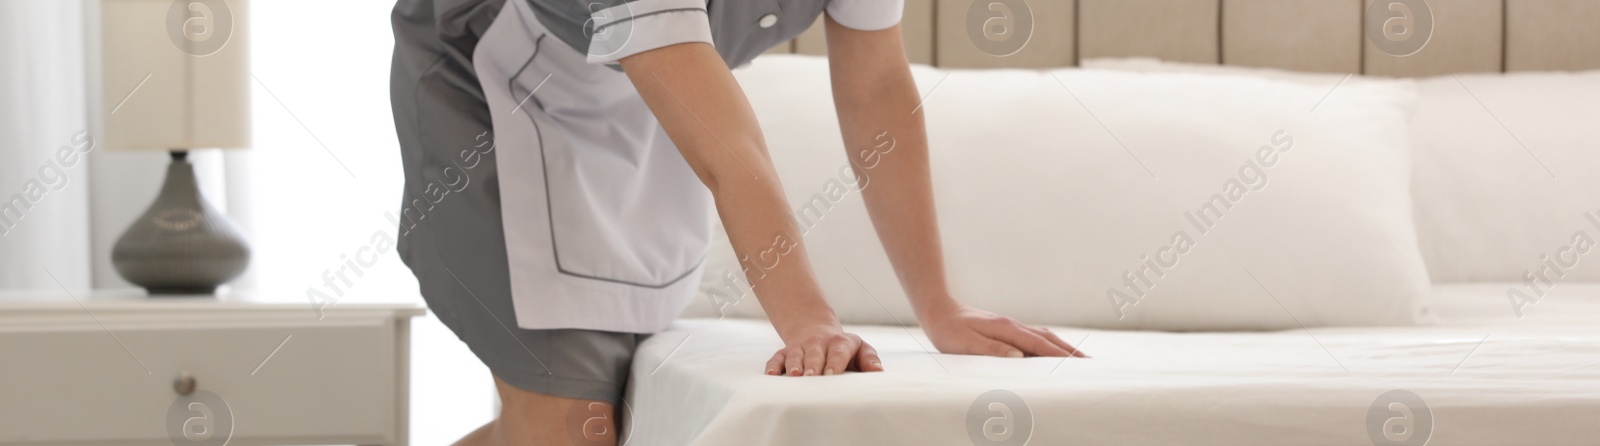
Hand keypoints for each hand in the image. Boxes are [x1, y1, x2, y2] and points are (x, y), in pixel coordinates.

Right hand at [765, 323, 884, 375]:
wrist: (818, 332)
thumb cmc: (844, 349)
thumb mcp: (860, 349)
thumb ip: (869, 359)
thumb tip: (878, 372)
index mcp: (839, 343)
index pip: (838, 353)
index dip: (834, 363)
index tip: (832, 375)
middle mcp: (818, 343)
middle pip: (815, 354)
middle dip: (813, 365)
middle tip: (812, 377)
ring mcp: (800, 347)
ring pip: (795, 355)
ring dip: (794, 365)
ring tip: (793, 375)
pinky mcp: (785, 352)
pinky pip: (776, 358)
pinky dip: (773, 366)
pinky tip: (771, 376)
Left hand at [919, 302, 1088, 357]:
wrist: (939, 310)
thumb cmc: (949, 330)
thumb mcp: (965, 343)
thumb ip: (991, 349)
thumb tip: (1018, 357)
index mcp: (1006, 329)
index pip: (1039, 345)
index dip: (1060, 356)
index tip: (1079, 364)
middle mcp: (1013, 326)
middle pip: (1049, 339)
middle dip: (1070, 352)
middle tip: (1091, 364)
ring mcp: (1011, 326)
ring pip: (1044, 337)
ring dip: (1062, 348)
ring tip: (1079, 360)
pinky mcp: (1006, 329)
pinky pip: (1034, 338)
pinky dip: (1050, 345)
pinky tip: (1053, 352)